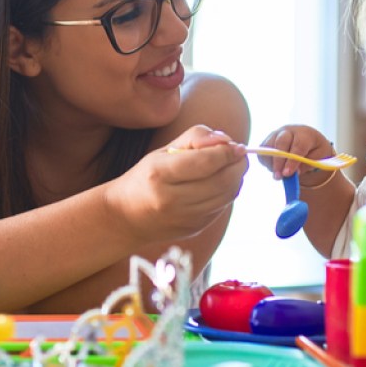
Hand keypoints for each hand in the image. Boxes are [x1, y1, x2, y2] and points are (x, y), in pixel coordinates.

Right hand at [106, 125, 248, 244]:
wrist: (126, 216)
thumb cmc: (146, 178)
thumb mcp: (162, 152)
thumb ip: (194, 137)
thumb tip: (226, 139)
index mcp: (159, 174)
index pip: (205, 162)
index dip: (227, 152)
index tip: (236, 145)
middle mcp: (171, 199)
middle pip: (222, 181)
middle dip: (238, 165)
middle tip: (239, 155)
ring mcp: (184, 218)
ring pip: (227, 196)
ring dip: (237, 179)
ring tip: (231, 167)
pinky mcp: (194, 228)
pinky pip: (221, 208)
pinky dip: (227, 193)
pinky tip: (219, 184)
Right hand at [257, 125, 337, 179]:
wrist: (307, 139)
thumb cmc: (314, 149)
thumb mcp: (319, 157)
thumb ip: (307, 164)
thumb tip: (295, 172)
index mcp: (305, 133)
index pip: (298, 145)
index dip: (292, 161)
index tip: (287, 174)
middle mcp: (289, 130)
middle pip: (280, 142)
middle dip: (278, 161)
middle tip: (278, 177)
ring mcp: (276, 134)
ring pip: (268, 146)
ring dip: (271, 163)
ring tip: (277, 174)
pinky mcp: (267, 140)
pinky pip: (262, 151)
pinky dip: (266, 162)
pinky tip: (274, 168)